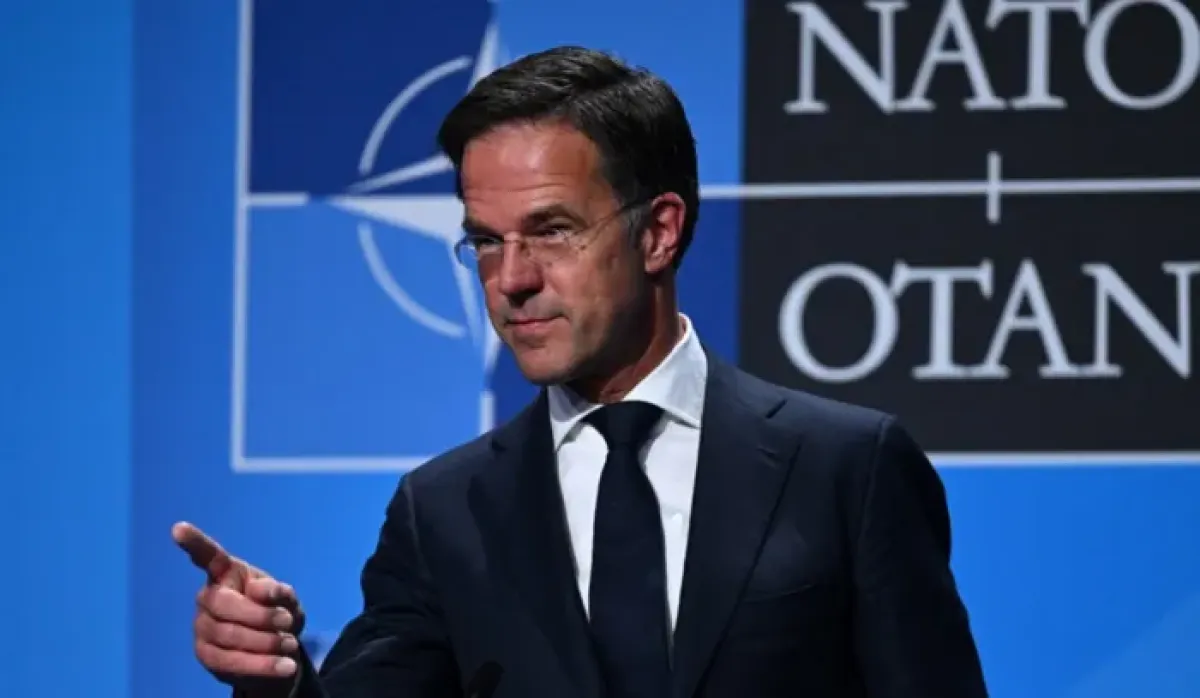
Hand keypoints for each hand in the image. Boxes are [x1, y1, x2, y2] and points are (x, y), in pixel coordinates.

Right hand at [173, 521, 306, 690]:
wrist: (276, 653)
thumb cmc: (278, 615)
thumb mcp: (288, 601)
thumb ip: (278, 593)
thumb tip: (259, 590)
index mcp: (227, 574)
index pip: (208, 556)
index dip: (194, 542)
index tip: (178, 528)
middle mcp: (208, 598)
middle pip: (224, 604)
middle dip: (260, 615)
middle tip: (287, 621)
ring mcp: (203, 627)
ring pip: (228, 634)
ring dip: (265, 641)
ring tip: (290, 645)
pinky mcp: (206, 655)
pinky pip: (229, 660)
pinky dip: (261, 665)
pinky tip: (285, 666)